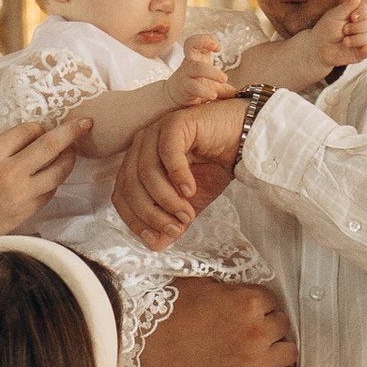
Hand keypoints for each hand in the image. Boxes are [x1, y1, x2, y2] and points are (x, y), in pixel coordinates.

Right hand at [0, 116, 87, 248]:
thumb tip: (23, 143)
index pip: (28, 130)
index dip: (39, 127)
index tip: (42, 128)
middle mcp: (9, 171)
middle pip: (52, 145)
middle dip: (73, 131)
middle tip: (86, 123)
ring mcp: (21, 194)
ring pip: (59, 170)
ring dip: (69, 158)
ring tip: (72, 152)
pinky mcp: (26, 212)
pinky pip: (50, 191)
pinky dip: (55, 181)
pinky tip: (53, 177)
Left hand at [112, 96, 249, 246]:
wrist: (244, 141)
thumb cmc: (215, 166)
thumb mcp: (190, 203)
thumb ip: (172, 221)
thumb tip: (154, 245)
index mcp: (137, 162)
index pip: (121, 195)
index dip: (134, 220)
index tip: (155, 238)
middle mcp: (141, 145)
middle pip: (130, 185)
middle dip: (151, 213)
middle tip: (175, 228)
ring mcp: (156, 131)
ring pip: (146, 171)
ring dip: (166, 198)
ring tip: (187, 213)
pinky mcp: (176, 122)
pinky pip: (167, 152)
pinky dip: (177, 175)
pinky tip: (190, 190)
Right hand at [137, 277, 295, 366]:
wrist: (153, 354)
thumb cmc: (171, 316)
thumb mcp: (199, 282)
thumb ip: (227, 272)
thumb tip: (242, 248)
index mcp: (247, 301)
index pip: (272, 300)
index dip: (261, 305)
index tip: (251, 312)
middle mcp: (256, 329)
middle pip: (282, 324)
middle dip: (269, 325)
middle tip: (253, 331)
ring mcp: (255, 360)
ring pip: (289, 352)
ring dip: (278, 349)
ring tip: (265, 351)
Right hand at [176, 34, 234, 106]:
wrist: (174, 99)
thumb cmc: (194, 86)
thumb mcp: (211, 83)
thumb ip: (225, 87)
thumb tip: (243, 94)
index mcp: (197, 57)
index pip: (197, 39)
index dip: (207, 38)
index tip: (218, 47)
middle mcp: (190, 62)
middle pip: (191, 44)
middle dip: (204, 42)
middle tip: (219, 51)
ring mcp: (185, 74)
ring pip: (195, 67)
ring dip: (211, 72)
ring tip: (223, 79)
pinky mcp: (183, 88)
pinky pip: (193, 86)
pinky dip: (204, 90)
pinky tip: (213, 95)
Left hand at [265, 0, 366, 86]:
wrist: (318, 48)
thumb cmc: (326, 29)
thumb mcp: (335, 15)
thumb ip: (347, 6)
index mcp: (356, 15)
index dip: (362, 13)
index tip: (352, 17)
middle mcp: (362, 27)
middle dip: (357, 27)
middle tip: (344, 30)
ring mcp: (363, 40)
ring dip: (356, 39)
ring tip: (344, 41)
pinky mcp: (361, 52)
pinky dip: (366, 49)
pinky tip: (358, 48)